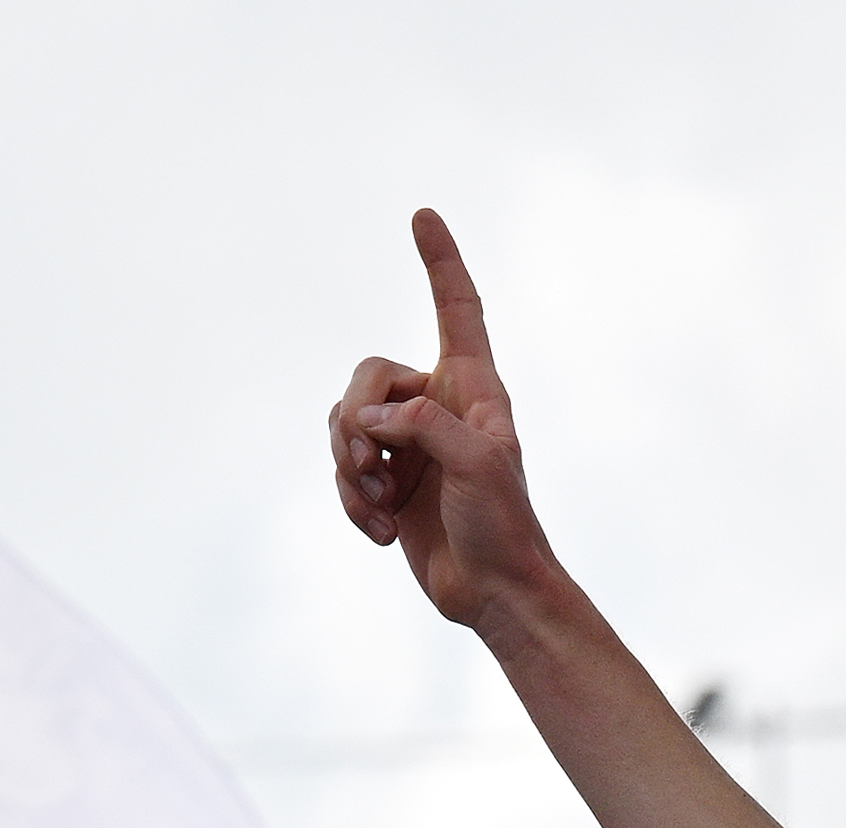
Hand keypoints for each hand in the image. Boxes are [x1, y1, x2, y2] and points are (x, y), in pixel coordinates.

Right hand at [333, 211, 553, 633]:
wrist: (494, 594)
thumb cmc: (503, 527)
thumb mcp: (475, 463)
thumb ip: (422, 422)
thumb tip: (369, 424)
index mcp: (474, 388)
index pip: (456, 310)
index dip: (441, 262)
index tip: (423, 215)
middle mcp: (438, 405)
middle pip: (368, 375)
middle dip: (354, 420)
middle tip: (370, 466)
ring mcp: (409, 443)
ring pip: (344, 423)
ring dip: (350, 469)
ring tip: (379, 506)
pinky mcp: (388, 480)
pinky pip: (343, 467)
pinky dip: (351, 499)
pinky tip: (378, 532)